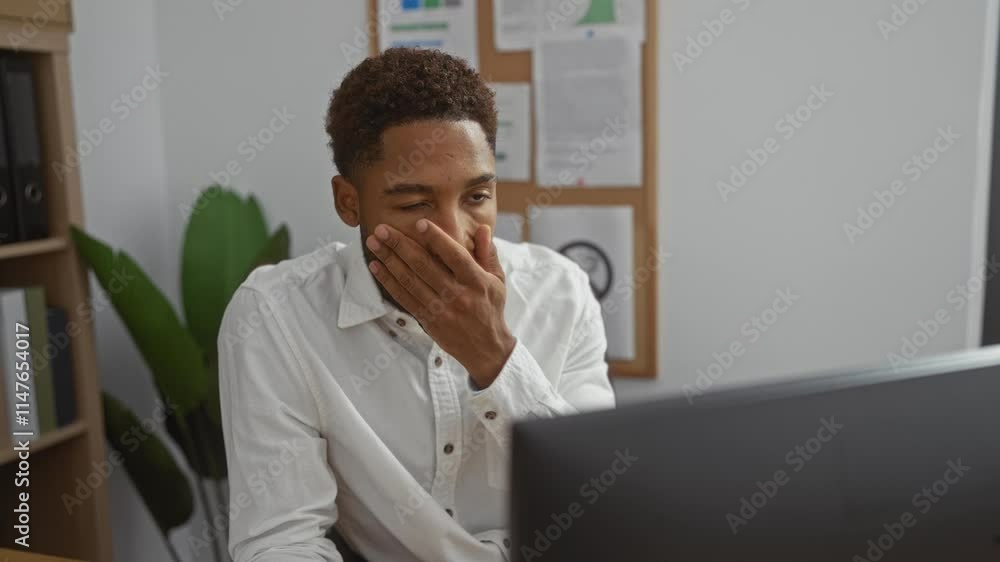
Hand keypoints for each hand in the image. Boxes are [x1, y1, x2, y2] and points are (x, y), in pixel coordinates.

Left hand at [365, 219, 515, 387]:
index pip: (454, 255)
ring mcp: (441, 309)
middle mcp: (457, 295)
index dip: (436, 239)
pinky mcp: (428, 320)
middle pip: (424, 265)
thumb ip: (488, 254)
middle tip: (381, 229)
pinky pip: (404, 298)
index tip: (419, 224)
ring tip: (373, 244)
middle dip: (400, 244)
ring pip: (409, 280)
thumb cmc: (491, 309)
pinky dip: (388, 281)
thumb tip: (483, 229)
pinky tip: (376, 267)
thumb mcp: (497, 280)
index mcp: (476, 281)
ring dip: (388, 260)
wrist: (486, 349)